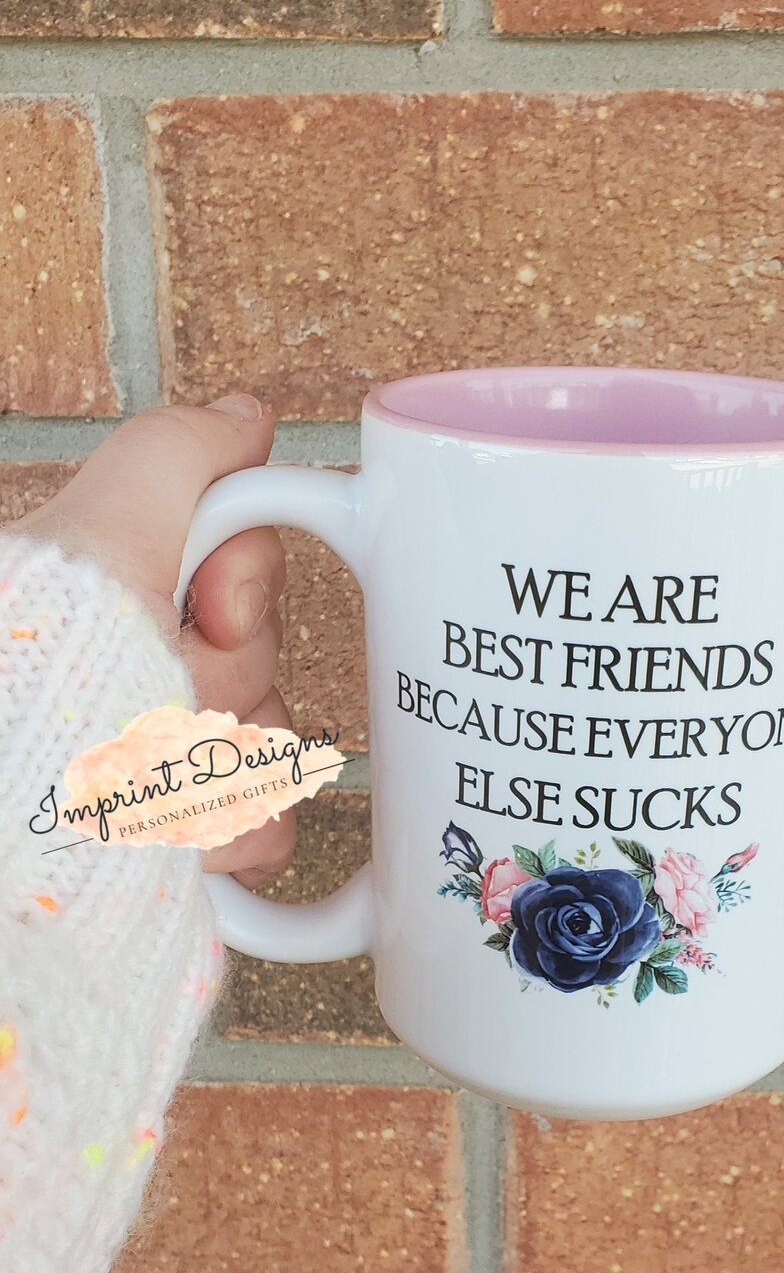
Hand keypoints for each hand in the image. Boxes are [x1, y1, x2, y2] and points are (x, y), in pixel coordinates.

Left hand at [10, 395, 292, 886]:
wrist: (19, 815)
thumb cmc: (41, 671)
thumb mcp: (99, 533)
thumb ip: (174, 457)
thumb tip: (243, 420)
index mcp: (130, 607)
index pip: (247, 578)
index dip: (245, 589)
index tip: (213, 612)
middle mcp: (149, 687)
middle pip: (263, 667)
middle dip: (228, 678)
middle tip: (166, 690)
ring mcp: (171, 776)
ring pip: (270, 754)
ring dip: (226, 764)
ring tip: (154, 773)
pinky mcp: (192, 852)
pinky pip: (267, 835)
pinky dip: (234, 837)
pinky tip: (180, 831)